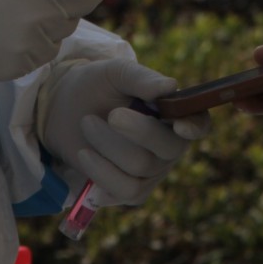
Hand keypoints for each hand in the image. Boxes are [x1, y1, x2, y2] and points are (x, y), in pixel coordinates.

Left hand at [40, 60, 208, 204]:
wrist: (64, 110)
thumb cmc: (97, 86)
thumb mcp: (115, 72)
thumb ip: (141, 78)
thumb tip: (171, 86)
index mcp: (174, 112)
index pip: (198, 123)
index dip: (194, 127)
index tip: (179, 125)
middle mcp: (170, 144)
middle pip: (168, 148)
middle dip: (139, 131)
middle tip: (111, 115)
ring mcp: (152, 171)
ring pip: (140, 168)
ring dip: (108, 145)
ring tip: (86, 123)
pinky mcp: (131, 190)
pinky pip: (124, 191)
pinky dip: (100, 172)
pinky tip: (86, 154)